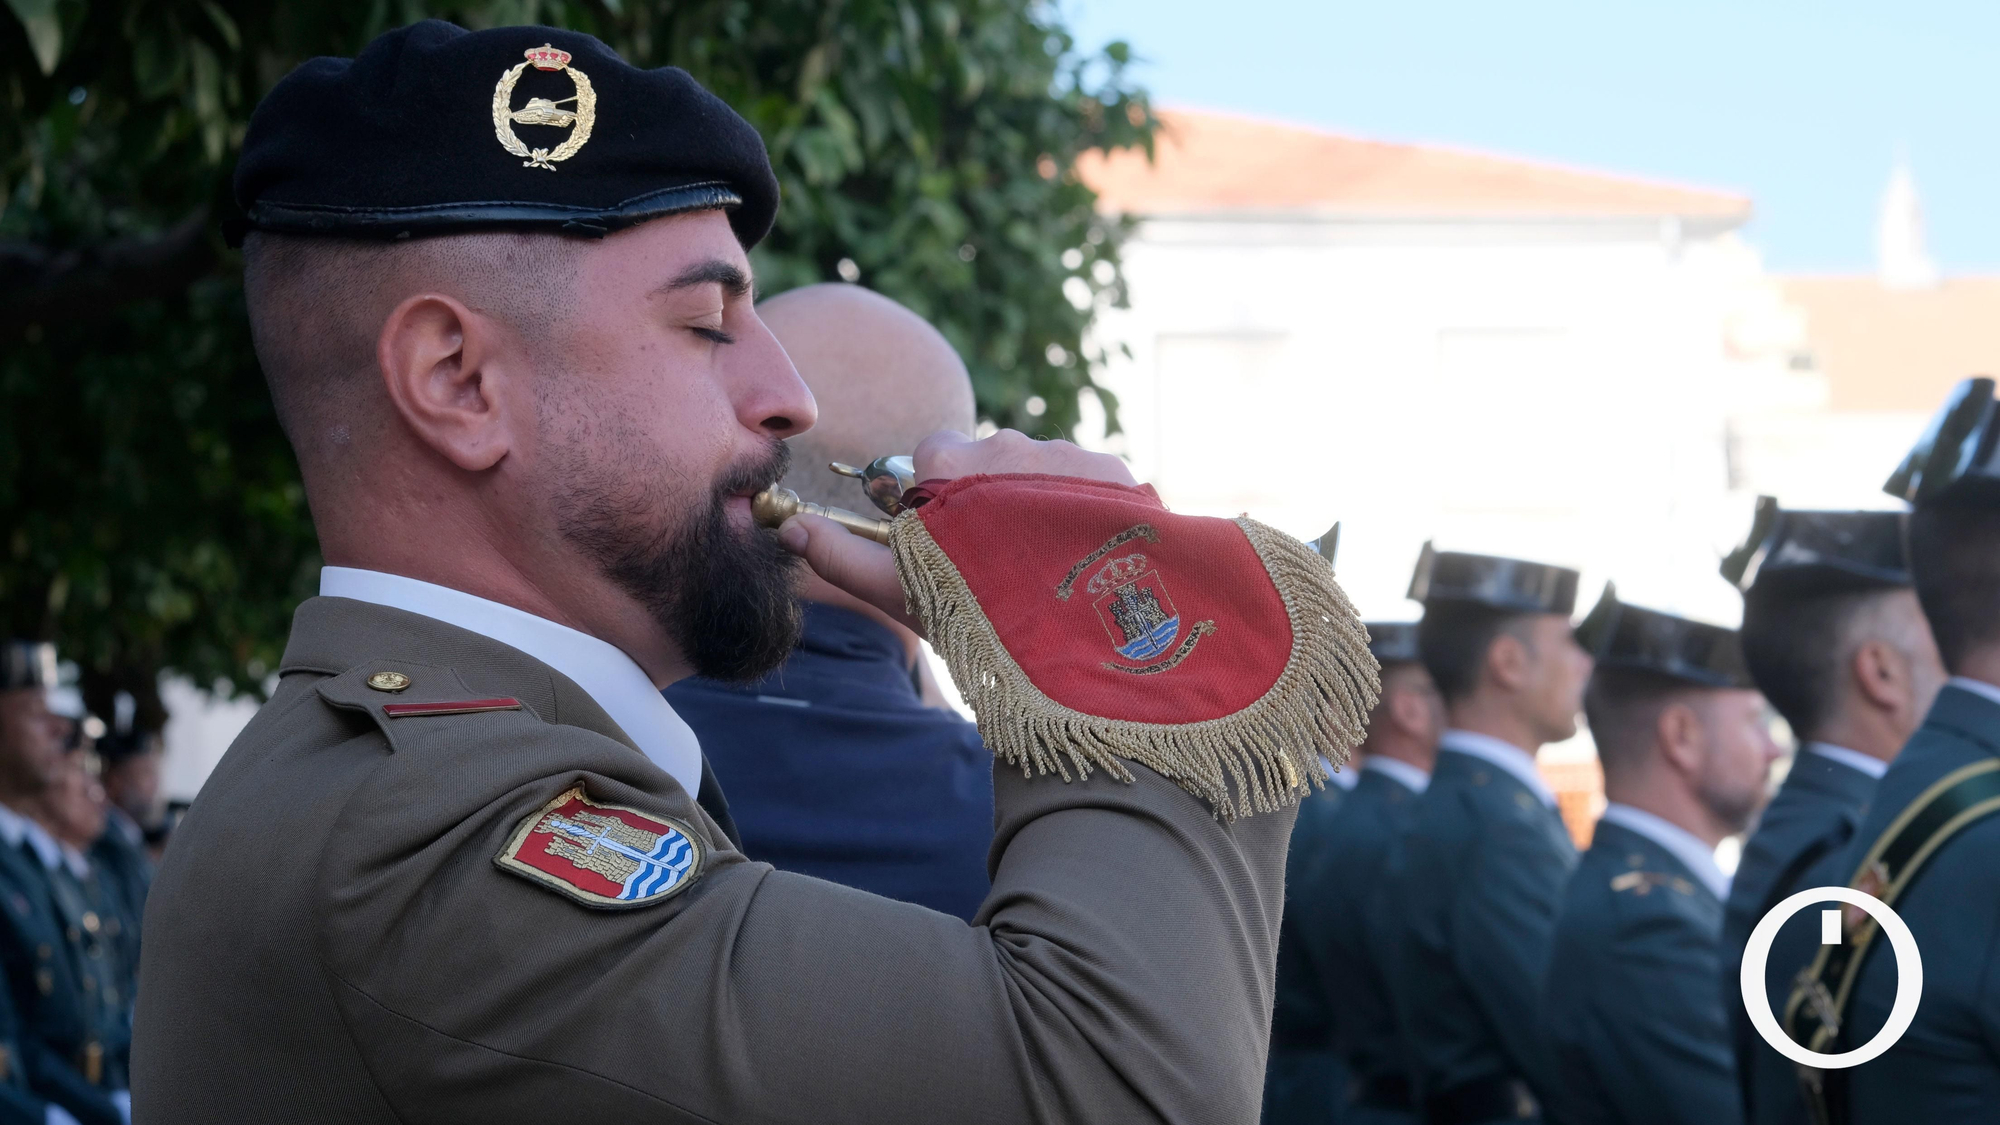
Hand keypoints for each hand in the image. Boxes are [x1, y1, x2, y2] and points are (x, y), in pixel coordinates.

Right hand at [777, 429, 1134, 634]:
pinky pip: (1085, 477)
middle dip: (989, 498)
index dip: (937, 500)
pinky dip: (1080, 508)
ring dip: (1037, 502)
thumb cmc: (976, 618)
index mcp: (949, 462)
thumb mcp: (902, 591)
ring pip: (1038, 467)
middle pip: (988, 459)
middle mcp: (1008, 443)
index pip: (932, 456)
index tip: (951, 541)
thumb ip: (842, 557)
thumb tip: (788, 530)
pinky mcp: (1112, 470)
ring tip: (1046, 564)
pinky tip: (1080, 554)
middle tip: (999, 561)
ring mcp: (1065, 454)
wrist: (1079, 644)